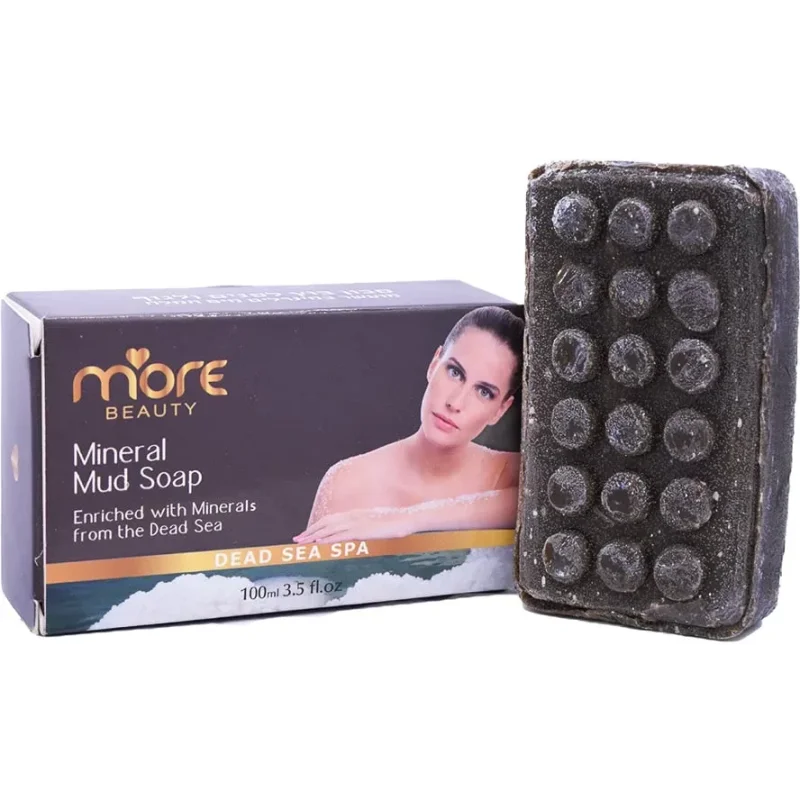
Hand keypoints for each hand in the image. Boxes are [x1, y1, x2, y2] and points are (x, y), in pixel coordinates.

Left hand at [293, 507, 412, 543]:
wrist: (406, 518)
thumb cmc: (395, 521)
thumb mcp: (377, 523)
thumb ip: (366, 525)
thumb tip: (360, 530)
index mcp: (356, 514)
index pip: (331, 519)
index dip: (318, 526)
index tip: (307, 533)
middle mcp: (353, 516)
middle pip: (326, 522)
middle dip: (310, 531)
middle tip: (297, 539)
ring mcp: (356, 522)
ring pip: (329, 528)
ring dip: (313, 535)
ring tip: (302, 542)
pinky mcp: (360, 530)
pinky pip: (339, 535)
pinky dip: (327, 538)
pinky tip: (318, 543)